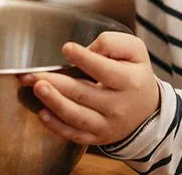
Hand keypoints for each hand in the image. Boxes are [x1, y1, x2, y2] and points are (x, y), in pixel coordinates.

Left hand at [19, 32, 159, 145]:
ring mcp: (106, 125)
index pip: (104, 70)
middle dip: (56, 83)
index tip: (66, 48)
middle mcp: (118, 106)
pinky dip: (57, 126)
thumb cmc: (134, 75)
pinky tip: (42, 114)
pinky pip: (74, 135)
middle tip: (34, 74)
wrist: (147, 111)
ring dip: (54, 102)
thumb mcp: (135, 52)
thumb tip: (89, 49)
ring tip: (36, 88)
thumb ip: (113, 44)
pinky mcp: (96, 137)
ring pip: (76, 116)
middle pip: (83, 94)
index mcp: (129, 82)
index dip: (84, 59)